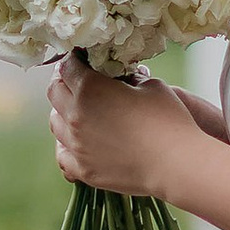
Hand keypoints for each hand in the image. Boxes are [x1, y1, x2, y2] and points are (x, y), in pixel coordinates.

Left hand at [49, 57, 194, 197]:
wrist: (175, 164)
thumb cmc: (168, 119)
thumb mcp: (150, 85)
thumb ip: (127, 77)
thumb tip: (120, 77)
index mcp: (89, 89)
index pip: (67, 66)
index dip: (74, 60)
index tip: (82, 59)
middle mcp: (75, 116)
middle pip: (54, 92)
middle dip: (64, 81)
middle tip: (78, 81)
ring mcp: (76, 146)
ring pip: (55, 123)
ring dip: (63, 112)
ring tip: (80, 111)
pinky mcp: (83, 170)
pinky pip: (62, 155)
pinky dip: (66, 145)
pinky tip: (79, 142)